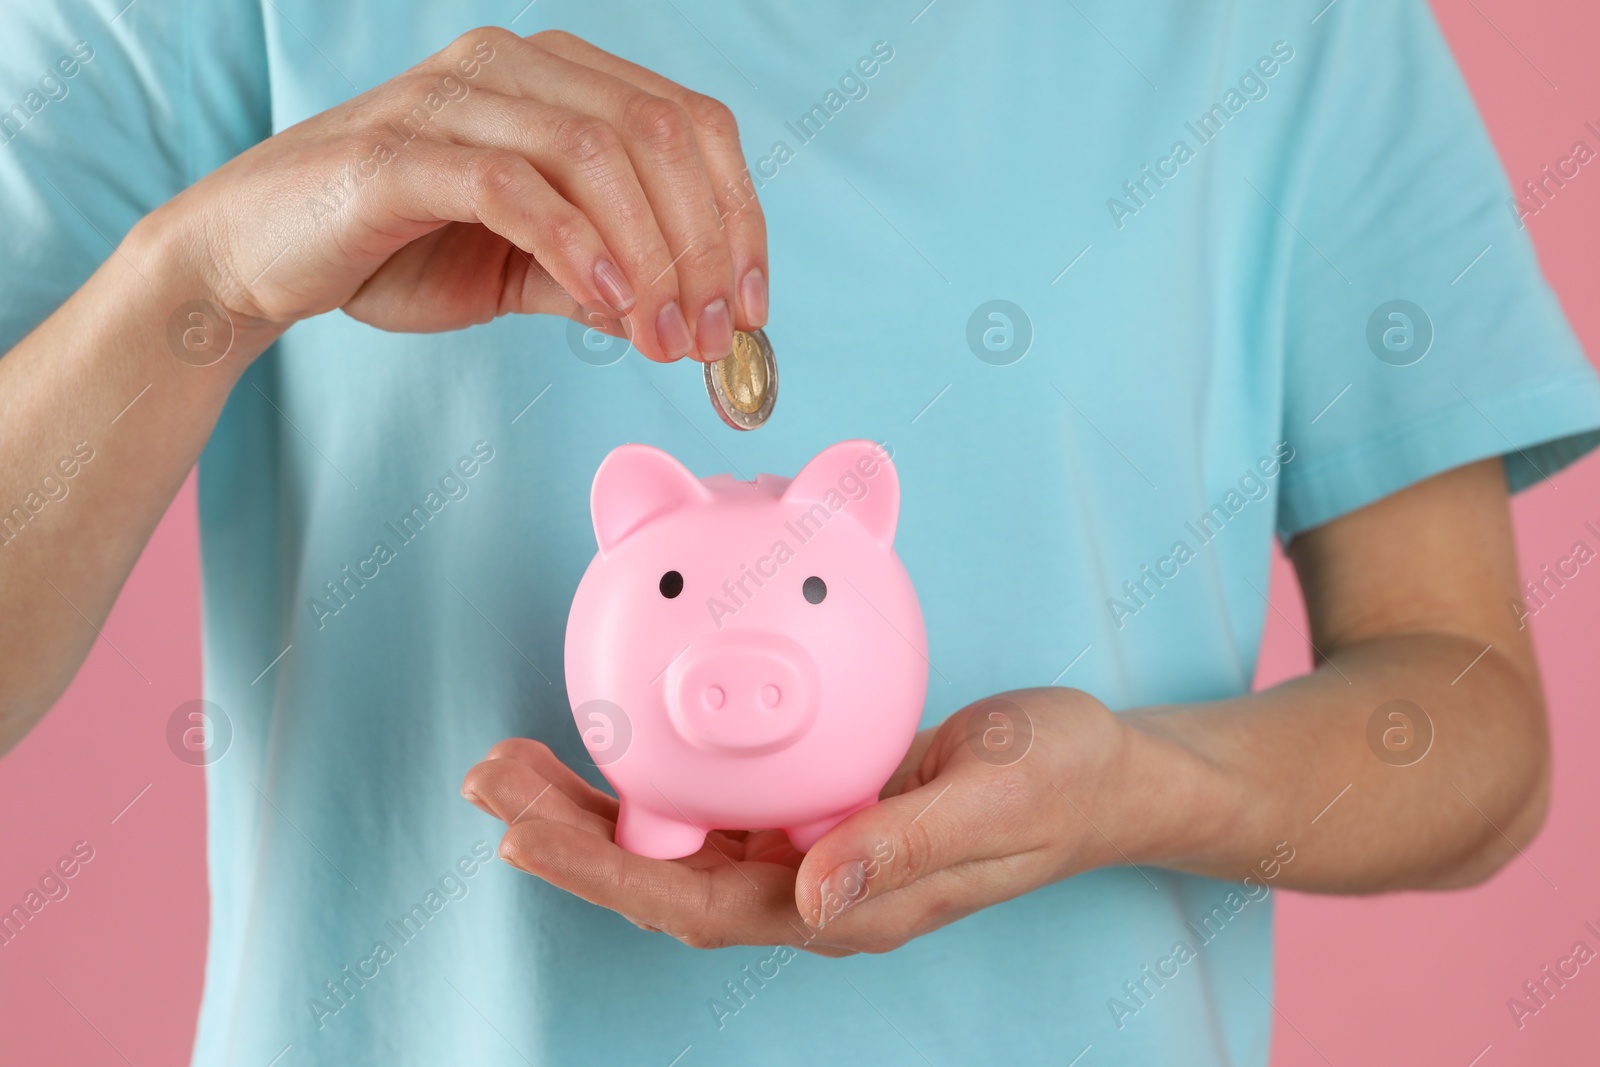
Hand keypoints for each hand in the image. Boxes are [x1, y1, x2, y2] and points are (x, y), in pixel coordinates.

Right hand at [142, 27, 766, 361]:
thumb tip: (696, 319)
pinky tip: (608, 309)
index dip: (737, 216)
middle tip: (712, 337)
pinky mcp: (401, 151)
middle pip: (658, 134)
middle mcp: (512, 66)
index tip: (751, 307)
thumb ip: (608, 279)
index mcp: (556, 80)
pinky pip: (516, 187)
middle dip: (704, 245)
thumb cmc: (395, 249)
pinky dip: (578, 249)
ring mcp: (453, 98)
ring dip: (651, 255)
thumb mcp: (528, 270)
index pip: (689, 125)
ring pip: (599, 152)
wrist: (257, 256)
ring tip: (663, 337)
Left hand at [460, 688, 1163, 954]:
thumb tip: (810, 900)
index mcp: (849, 903)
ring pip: (681, 846)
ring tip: (522, 765)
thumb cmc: (1058, 781)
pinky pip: (719, 809)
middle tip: (493, 780)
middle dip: (574, 837)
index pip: (701, 904)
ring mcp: (815, 854)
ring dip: (598, 811)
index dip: (608, 875)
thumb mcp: (993, 798)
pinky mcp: (822, 812)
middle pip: (667, 879)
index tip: (528, 830)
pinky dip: (656, 782)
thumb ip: (904, 848)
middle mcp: (816, 889)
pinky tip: (620, 751)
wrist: (1106, 774)